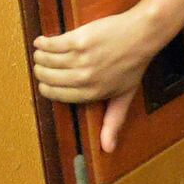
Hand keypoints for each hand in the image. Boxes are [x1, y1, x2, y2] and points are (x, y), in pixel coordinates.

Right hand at [33, 7, 169, 152]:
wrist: (143, 34)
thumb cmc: (134, 63)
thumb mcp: (125, 95)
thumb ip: (113, 121)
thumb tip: (108, 148)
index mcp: (92, 93)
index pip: (54, 94)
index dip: (47, 87)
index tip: (47, 81)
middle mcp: (84, 78)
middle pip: (46, 77)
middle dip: (42, 71)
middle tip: (44, 64)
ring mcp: (81, 58)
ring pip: (45, 60)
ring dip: (40, 56)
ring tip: (43, 52)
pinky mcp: (79, 40)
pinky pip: (50, 44)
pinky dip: (42, 43)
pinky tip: (42, 42)